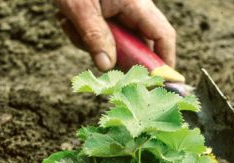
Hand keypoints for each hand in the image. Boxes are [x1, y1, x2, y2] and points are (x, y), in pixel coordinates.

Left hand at [54, 0, 175, 70]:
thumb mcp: (80, 8)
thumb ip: (94, 37)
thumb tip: (106, 67)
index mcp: (136, 4)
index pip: (162, 36)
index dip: (164, 62)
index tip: (161, 83)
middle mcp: (133, 8)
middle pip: (138, 44)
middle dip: (115, 55)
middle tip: (94, 58)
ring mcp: (120, 11)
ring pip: (116, 43)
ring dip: (92, 43)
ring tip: (71, 25)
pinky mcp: (106, 14)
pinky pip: (102, 35)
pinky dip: (85, 35)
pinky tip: (69, 21)